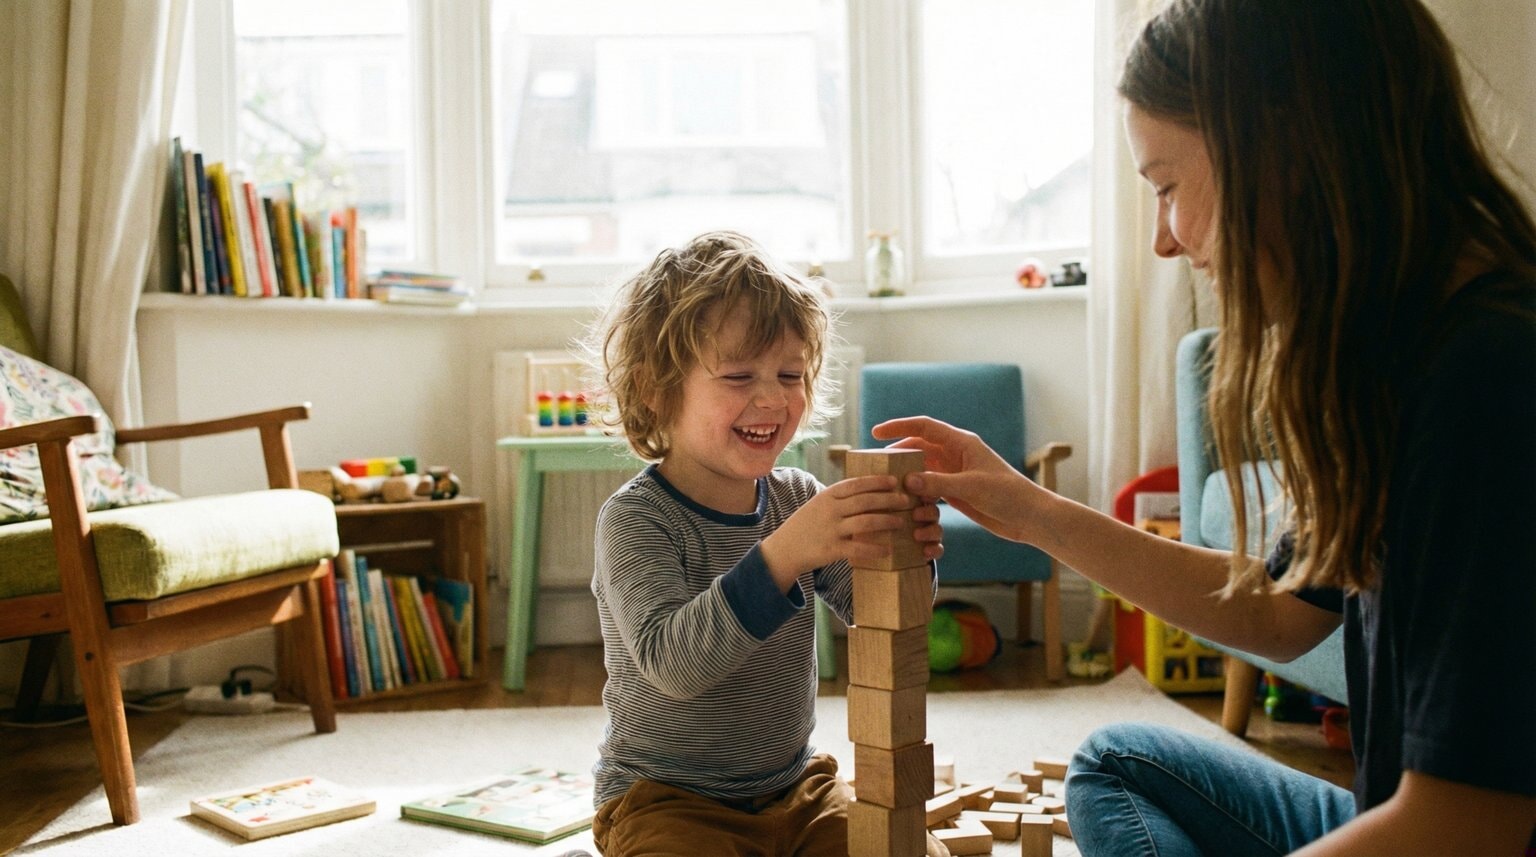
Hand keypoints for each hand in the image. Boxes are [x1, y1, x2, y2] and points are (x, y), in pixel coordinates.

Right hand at [760, 475, 916, 589]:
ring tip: (901, 522)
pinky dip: (875, 549)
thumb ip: (839, 499)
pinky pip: (859, 548)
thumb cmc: (805, 526)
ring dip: (887, 521)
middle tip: (906, 501)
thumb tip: (868, 492)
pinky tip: (888, 550)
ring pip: (866, 522)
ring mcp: (831, 529)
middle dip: (889, 500)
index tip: (894, 481)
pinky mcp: (832, 549)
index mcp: (827, 496)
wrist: (784, 550)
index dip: (876, 481)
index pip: (856, 484)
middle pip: (865, 501)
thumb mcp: (818, 505)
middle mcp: (830, 510)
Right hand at [872, 416, 1041, 542]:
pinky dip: (916, 491)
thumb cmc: (1007, 495)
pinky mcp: (957, 491)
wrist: (1029, 517)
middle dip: (897, 453)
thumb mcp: (971, 487)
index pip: (924, 427)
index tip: (876, 432)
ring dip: (906, 474)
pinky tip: (902, 500)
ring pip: (922, 468)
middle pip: (919, 447)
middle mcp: (956, 454)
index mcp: (961, 443)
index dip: (899, 426)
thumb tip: (907, 480)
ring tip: (884, 483)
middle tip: (875, 464)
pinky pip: (929, 486)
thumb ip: (938, 483)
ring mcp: (955, 473)